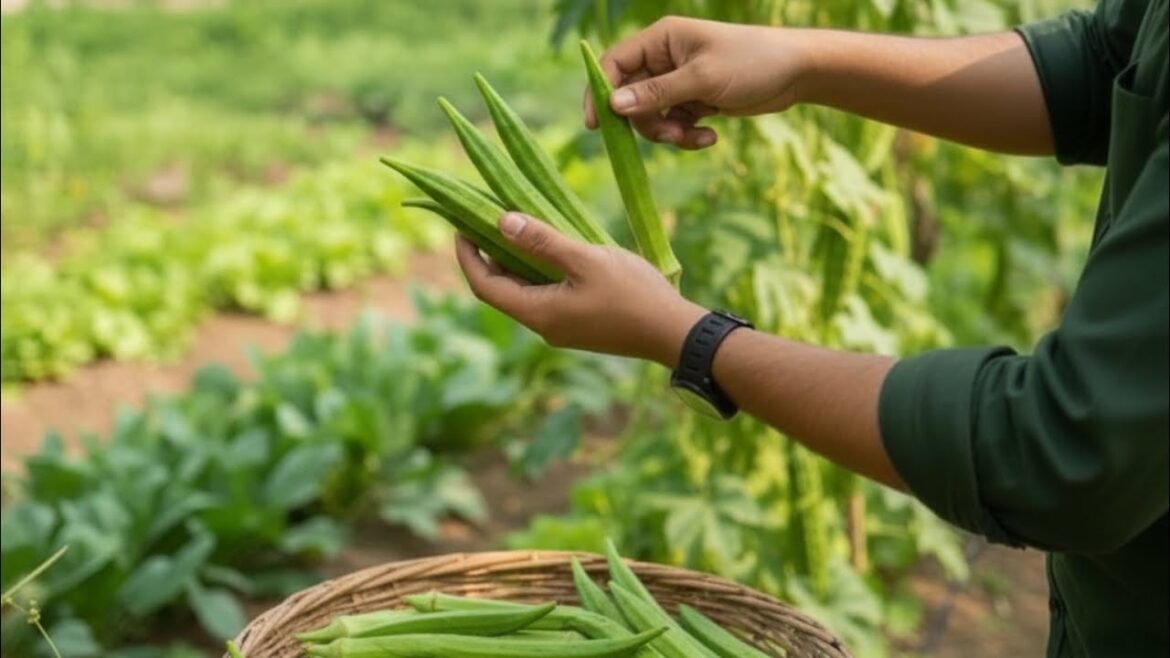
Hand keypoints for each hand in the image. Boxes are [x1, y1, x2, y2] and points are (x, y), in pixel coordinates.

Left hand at [455, 212, 705, 366]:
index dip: (466, 256)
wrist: (673, 333)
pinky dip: (537, 271)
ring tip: (513, 225)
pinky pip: (545, 296)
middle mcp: (543, 326)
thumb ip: (542, 241)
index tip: (458, 224)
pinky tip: (549, 248)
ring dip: (514, 261)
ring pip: (524, 292)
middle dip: (488, 254)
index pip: (483, 286)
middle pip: (500, 290)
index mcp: (537, 313)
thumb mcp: (585, 259)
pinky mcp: (578, 325)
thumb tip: (501, 221)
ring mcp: (561, 328)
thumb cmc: (632, 294)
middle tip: (483, 217)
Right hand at [584, 16, 811, 148]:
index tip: (597, 124)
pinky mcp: (694, 100)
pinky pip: (675, 124)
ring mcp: (679, 81)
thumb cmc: (751, 63)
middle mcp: (665, 58)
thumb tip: (614, 105)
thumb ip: (656, 94)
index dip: (601, 91)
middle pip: (631, 96)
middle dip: (647, 122)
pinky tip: (711, 137)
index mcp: (661, 40)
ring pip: (653, 116)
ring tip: (699, 137)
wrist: (796, 73)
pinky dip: (688, 135)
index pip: (614, 63)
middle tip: (670, 136)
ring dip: (670, 133)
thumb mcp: (701, 79)